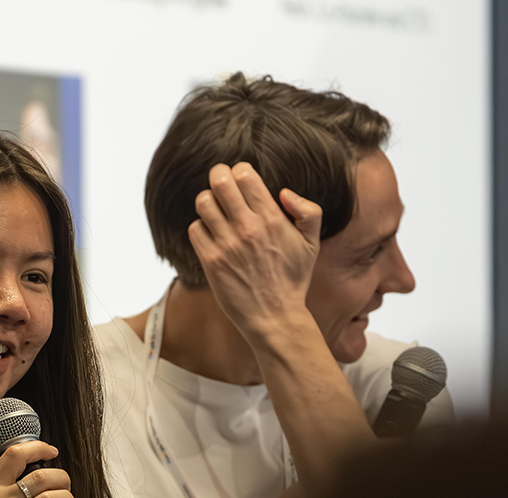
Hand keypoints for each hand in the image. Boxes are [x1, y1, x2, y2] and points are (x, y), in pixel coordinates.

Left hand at [187, 162, 324, 347]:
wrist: (274, 316)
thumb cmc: (292, 279)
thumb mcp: (312, 243)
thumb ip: (308, 211)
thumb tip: (284, 193)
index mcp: (272, 218)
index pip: (244, 174)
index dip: (239, 171)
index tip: (240, 180)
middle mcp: (248, 227)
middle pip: (219, 181)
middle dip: (218, 176)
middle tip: (221, 184)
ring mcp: (227, 244)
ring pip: (203, 202)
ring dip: (207, 202)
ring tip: (216, 211)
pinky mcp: (211, 261)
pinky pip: (195, 229)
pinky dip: (201, 228)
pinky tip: (212, 236)